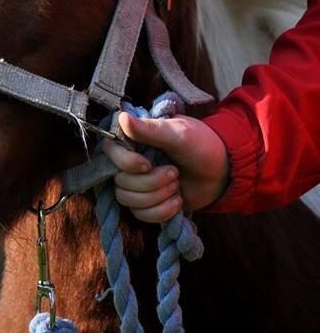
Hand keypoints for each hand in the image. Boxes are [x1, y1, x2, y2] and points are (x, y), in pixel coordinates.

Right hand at [102, 112, 229, 222]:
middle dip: (151, 182)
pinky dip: (162, 211)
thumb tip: (122, 118)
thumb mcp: (178, 134)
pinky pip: (141, 215)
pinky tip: (178, 201)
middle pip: (120, 182)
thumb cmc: (202, 145)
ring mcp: (137, 185)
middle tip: (175, 172)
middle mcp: (130, 162)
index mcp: (134, 140)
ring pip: (128, 200)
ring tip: (177, 185)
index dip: (125, 163)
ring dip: (157, 196)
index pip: (110, 153)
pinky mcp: (147, 204)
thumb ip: (150, 129)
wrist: (223, 172)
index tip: (147, 164)